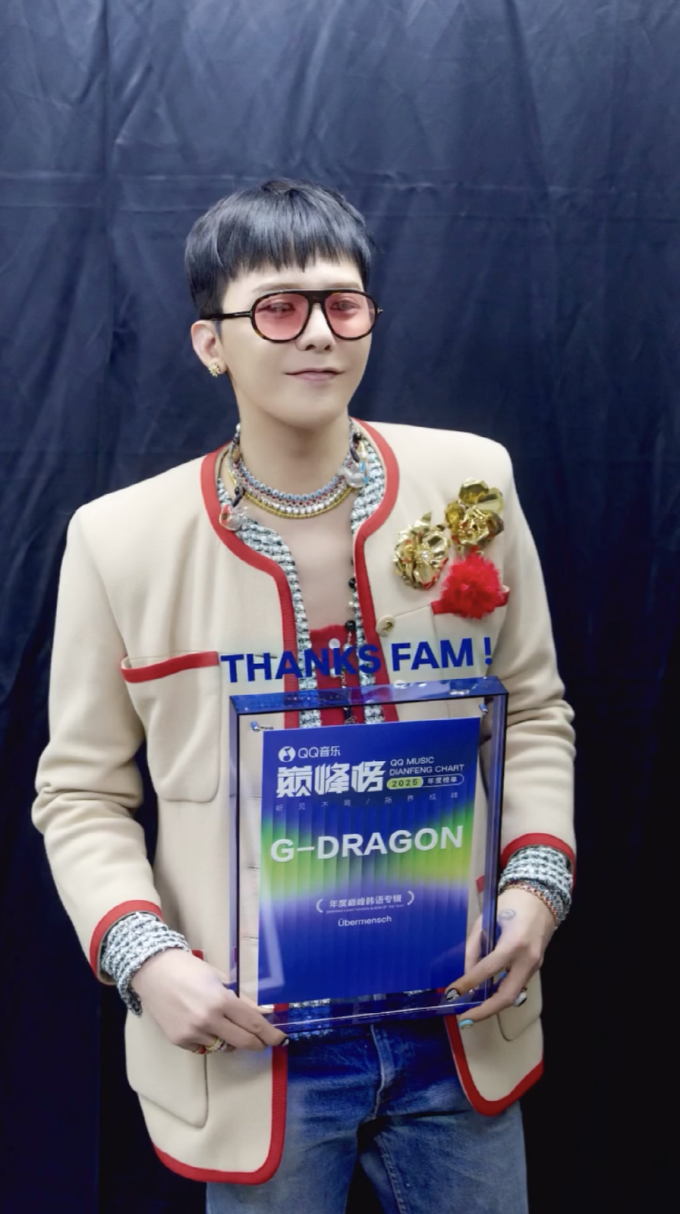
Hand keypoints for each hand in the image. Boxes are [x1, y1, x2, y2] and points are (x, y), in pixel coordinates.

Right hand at [130, 949, 286, 1051]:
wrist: (153, 972)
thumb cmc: (189, 969)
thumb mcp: (219, 979)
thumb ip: (241, 999)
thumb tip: (264, 1012)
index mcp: (221, 1000)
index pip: (253, 1023)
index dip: (270, 1033)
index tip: (280, 1039)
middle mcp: (208, 1020)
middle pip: (243, 1042)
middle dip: (257, 1044)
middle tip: (263, 1042)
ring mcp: (192, 1033)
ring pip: (222, 1047)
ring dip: (230, 1040)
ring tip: (226, 1026)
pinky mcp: (179, 1041)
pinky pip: (203, 1048)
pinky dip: (209, 1040)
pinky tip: (203, 1025)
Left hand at [449, 887, 556, 1022]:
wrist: (541, 897)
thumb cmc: (511, 903)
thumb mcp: (486, 921)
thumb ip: (475, 948)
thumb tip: (467, 974)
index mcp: (514, 943)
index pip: (488, 970)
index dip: (468, 983)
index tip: (452, 994)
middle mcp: (528, 959)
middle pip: (507, 996)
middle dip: (485, 1011)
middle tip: (465, 1019)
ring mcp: (535, 966)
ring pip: (513, 995)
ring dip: (493, 1006)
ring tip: (472, 1012)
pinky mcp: (536, 967)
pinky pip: (517, 985)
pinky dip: (501, 993)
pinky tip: (487, 997)